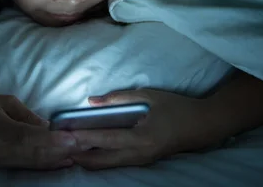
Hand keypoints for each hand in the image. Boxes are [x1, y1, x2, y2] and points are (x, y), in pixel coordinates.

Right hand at [0, 93, 81, 168]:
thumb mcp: (5, 102)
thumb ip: (28, 116)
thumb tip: (50, 127)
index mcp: (0, 131)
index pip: (31, 138)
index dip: (54, 141)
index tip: (74, 138)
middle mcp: (2, 151)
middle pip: (37, 154)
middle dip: (63, 150)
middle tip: (85, 144)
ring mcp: (2, 162)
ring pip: (36, 163)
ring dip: (59, 159)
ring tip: (80, 153)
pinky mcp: (3, 166)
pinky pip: (29, 167)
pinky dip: (48, 165)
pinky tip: (63, 162)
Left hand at [70, 89, 222, 169]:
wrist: (202, 126)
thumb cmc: (176, 107)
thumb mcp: (149, 96)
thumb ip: (119, 98)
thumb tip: (92, 101)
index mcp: (142, 137)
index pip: (105, 140)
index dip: (83, 138)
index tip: (64, 134)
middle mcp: (139, 154)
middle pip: (102, 162)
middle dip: (79, 156)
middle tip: (59, 147)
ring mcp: (141, 161)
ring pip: (108, 166)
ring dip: (88, 160)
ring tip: (68, 149)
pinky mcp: (143, 161)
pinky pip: (116, 164)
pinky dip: (100, 160)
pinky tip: (88, 152)